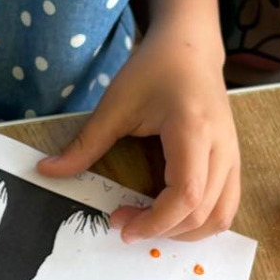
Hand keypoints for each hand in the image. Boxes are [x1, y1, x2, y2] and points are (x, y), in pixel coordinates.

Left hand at [36, 26, 240, 241]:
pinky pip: (226, 206)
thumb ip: (85, 143)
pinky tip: (171, 216)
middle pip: (203, 213)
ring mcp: (233, 155)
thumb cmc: (155, 69)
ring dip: (185, 233)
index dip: (155, 221)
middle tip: (124, 223)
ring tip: (150, 224)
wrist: (191, 47)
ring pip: (221, 216)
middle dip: (162, 230)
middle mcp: (222, 147)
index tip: (120, 225)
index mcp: (193, 130)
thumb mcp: (115, 103)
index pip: (186, 194)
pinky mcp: (233, 160)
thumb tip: (47, 171)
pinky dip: (200, 222)